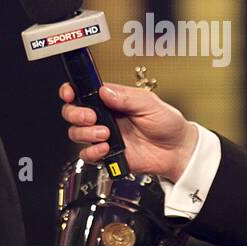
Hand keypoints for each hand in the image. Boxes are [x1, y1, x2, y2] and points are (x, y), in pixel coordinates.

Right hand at [59, 80, 197, 181]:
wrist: (177, 150)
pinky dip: (92, 151)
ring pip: (76, 133)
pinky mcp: (107, 154)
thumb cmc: (167, 124)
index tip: (70, 93)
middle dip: (76, 113)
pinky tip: (106, 148)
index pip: (84, 92)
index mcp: (112, 100)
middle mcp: (105, 117)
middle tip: (91, 116)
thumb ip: (127, 97)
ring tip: (105, 133)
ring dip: (86, 133)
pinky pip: (87, 155)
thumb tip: (105, 91)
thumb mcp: (150, 103)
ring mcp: (104, 136)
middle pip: (73, 113)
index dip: (71, 91)